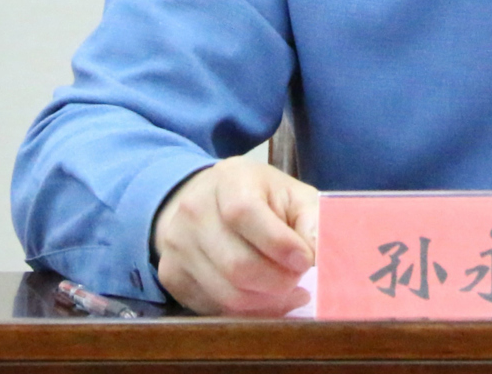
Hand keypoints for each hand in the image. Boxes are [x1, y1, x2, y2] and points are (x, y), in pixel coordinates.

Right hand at [151, 157, 318, 314]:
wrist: (205, 201)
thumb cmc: (260, 198)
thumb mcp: (291, 194)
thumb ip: (313, 219)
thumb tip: (319, 255)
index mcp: (229, 179)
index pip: (244, 214)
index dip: (279, 245)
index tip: (306, 260)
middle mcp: (194, 210)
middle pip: (237, 265)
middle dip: (278, 282)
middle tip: (299, 281)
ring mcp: (177, 246)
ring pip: (227, 295)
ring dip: (267, 302)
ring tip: (288, 292)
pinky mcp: (171, 276)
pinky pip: (214, 309)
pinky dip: (246, 312)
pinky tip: (264, 299)